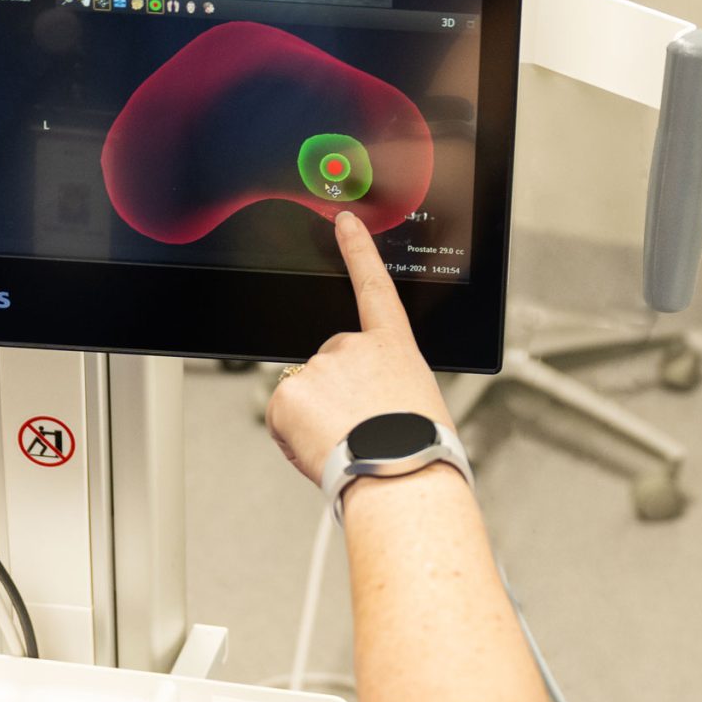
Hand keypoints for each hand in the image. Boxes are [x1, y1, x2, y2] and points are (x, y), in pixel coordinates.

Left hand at [266, 214, 453, 484]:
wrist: (400, 478)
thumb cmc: (417, 453)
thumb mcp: (417, 405)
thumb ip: (384, 387)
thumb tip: (358, 403)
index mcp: (393, 347)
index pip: (373, 287)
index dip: (358, 251)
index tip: (345, 223)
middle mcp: (353, 346)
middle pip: (329, 365)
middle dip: (334, 395)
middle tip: (357, 430)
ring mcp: (317, 366)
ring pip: (306, 395)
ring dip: (318, 419)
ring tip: (346, 445)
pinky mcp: (288, 393)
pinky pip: (284, 418)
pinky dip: (296, 436)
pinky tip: (322, 448)